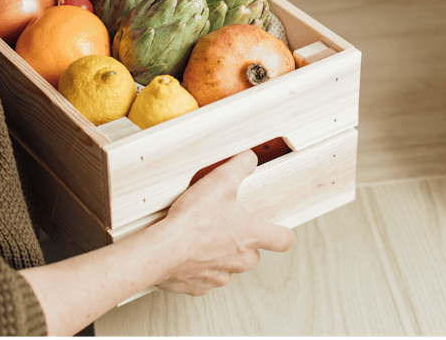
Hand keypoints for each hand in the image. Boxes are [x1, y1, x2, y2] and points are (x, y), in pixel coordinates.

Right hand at [155, 150, 294, 295]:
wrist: (162, 249)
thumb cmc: (191, 221)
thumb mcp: (220, 181)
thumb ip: (239, 167)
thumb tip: (249, 159)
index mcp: (251, 236)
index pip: (283, 240)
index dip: (282, 233)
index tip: (277, 229)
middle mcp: (240, 259)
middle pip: (252, 253)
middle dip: (241, 241)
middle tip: (224, 225)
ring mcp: (220, 275)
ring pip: (228, 265)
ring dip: (218, 252)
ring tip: (201, 235)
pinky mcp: (199, 285)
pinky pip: (204, 275)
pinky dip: (197, 264)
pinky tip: (186, 249)